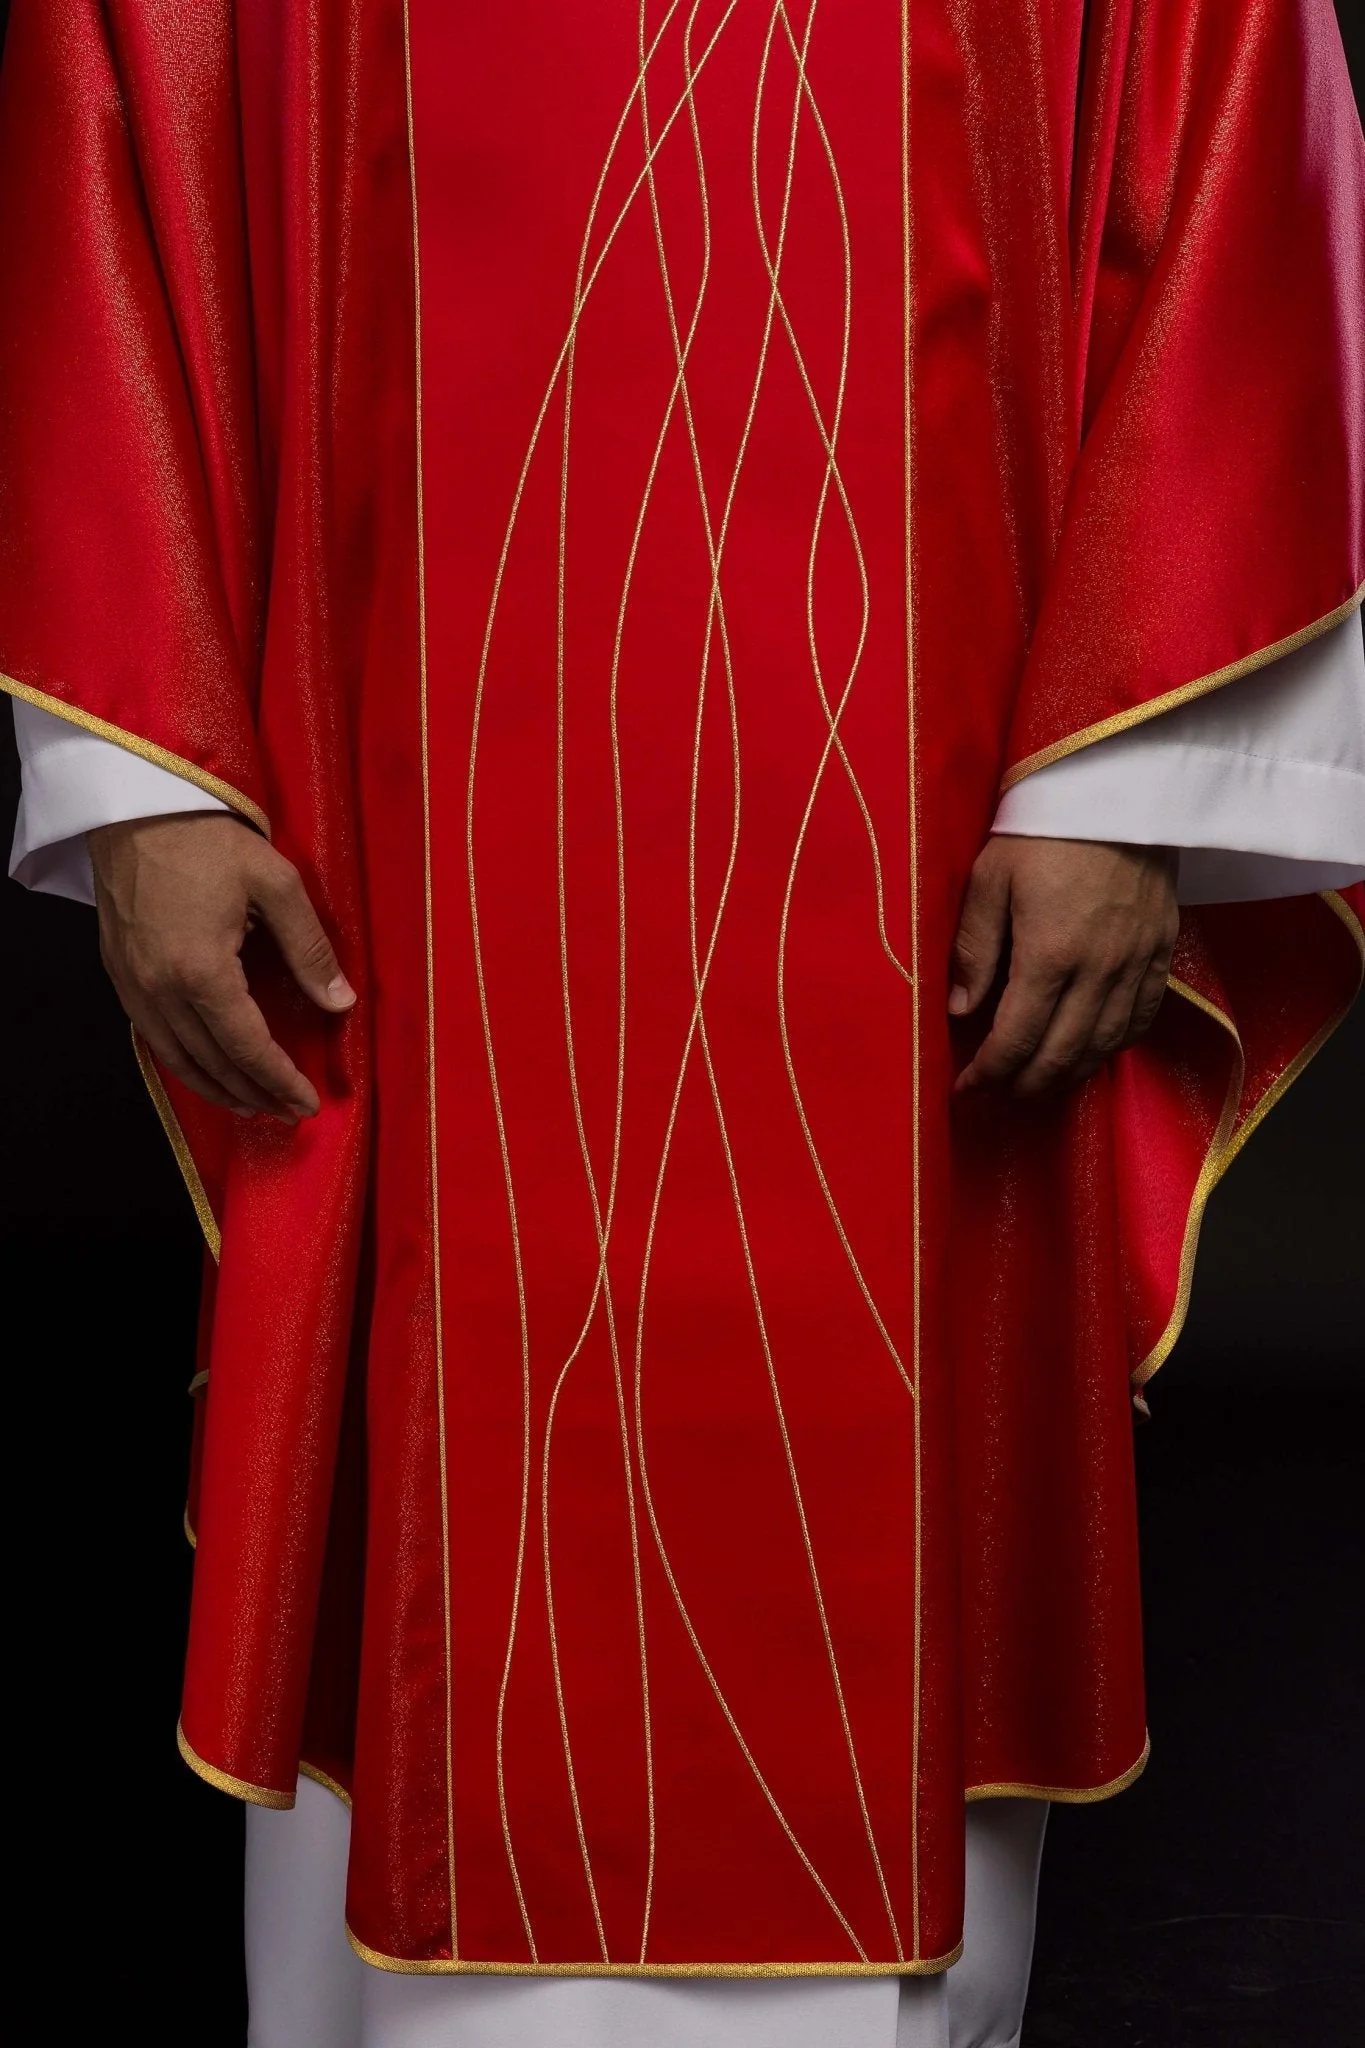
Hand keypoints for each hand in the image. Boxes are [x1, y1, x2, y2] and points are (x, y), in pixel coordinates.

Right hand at [88, 811, 355, 1121]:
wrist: (136, 808)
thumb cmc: (207, 838)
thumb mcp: (275, 883)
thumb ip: (309, 947)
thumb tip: (341, 1000)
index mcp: (202, 970)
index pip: (248, 1047)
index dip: (279, 1080)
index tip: (306, 1102)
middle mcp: (161, 989)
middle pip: (213, 1062)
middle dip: (254, 1094)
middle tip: (287, 1112)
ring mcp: (134, 985)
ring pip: (177, 1058)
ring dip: (217, 1088)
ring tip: (251, 1106)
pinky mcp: (119, 974)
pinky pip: (152, 1037)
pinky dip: (182, 1063)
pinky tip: (204, 1069)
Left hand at [949, 835, 1178, 1096]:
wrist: (1117, 786)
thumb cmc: (1041, 828)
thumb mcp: (990, 879)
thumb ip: (975, 948)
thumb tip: (960, 1008)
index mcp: (1049, 953)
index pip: (1016, 1038)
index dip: (989, 1072)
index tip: (966, 1087)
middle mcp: (1099, 969)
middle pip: (1062, 1054)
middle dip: (1026, 1084)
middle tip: (999, 1094)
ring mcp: (1137, 962)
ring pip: (1105, 1044)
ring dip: (1070, 1073)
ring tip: (1039, 1083)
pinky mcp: (1162, 948)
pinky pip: (1144, 1016)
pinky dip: (1115, 1045)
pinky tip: (1093, 1052)